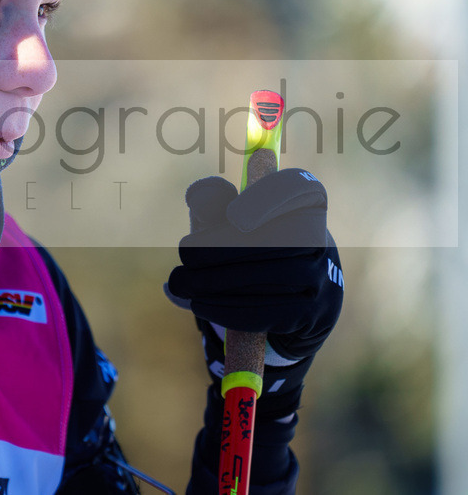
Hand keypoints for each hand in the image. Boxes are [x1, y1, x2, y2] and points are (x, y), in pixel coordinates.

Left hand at [165, 169, 342, 412]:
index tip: (234, 216)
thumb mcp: (227, 223)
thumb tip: (198, 195)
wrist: (283, 306)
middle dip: (223, 247)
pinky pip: (271, 311)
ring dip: (219, 281)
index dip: (269, 199)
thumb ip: (212, 204)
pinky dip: (229, 309)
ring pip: (274, 278)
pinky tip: (199, 304)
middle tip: (183, 252)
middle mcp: (321, 239)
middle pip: (280, 239)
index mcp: (304, 204)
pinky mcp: (312, 315)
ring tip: (180, 283)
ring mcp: (322, 280)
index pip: (298, 187)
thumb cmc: (247, 249)